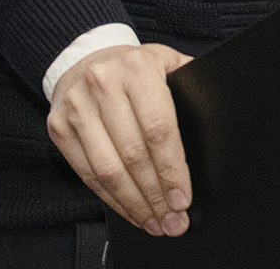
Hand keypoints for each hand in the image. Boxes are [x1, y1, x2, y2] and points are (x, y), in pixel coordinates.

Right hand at [46, 43, 194, 235]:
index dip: (172, 169)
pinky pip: (87, 173)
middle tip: (173, 219)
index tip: (183, 197)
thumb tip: (221, 112)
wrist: (85, 58)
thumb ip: (189, 83)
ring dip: (134, 203)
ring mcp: (77, 107)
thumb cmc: (134, 67)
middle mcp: (103, 85)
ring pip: (108, 169)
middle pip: (134, 154)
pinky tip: (129, 209)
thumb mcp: (165, 62)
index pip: (159, 128)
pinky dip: (110, 198)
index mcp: (137, 69)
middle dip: (156, 194)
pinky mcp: (59, 127)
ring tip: (154, 221)